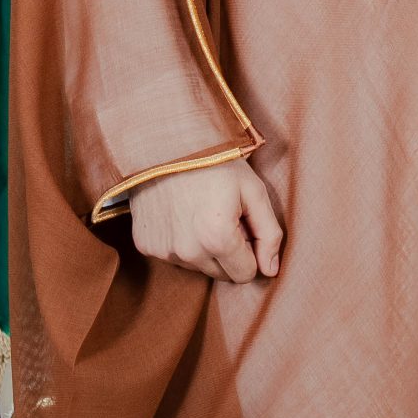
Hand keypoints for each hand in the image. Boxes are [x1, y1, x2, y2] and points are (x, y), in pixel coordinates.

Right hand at [125, 158, 282, 283]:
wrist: (165, 142)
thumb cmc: (215, 162)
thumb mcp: (253, 190)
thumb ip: (269, 233)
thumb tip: (271, 271)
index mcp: (217, 238)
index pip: (245, 275)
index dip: (251, 251)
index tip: (245, 225)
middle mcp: (187, 251)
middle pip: (222, 275)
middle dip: (229, 252)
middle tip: (224, 215)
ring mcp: (163, 251)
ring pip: (199, 267)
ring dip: (205, 248)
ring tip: (202, 211)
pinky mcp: (146, 246)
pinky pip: (175, 257)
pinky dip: (183, 241)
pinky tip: (182, 213)